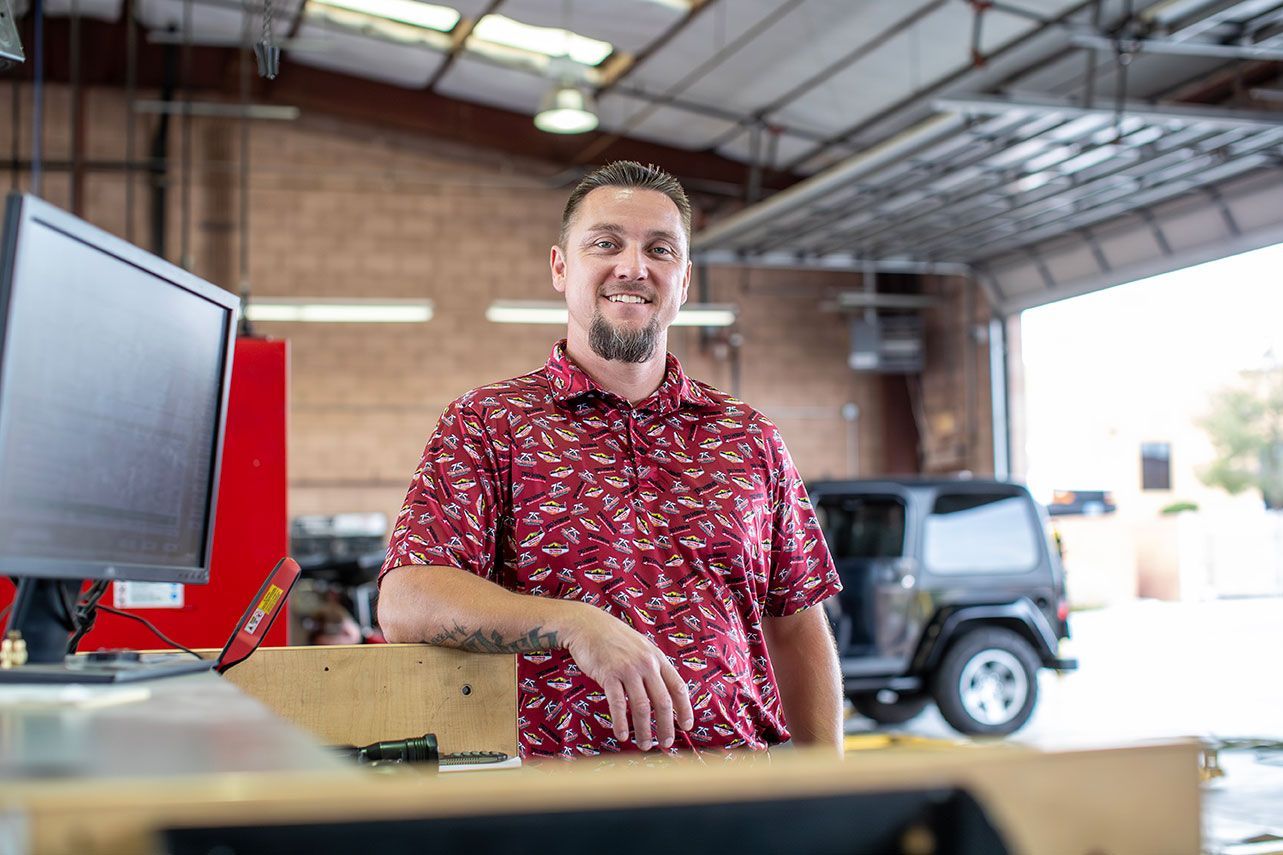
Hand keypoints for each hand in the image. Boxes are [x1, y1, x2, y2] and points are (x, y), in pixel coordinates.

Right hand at [560, 602, 694, 750]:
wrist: (587, 624)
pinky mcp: (609, 674)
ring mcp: (628, 669)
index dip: (684, 709)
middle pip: (663, 701)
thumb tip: (662, 691)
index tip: (686, 726)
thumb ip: (652, 666)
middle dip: (666, 726)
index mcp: (657, 658)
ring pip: (642, 707)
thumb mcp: (641, 647)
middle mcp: (646, 664)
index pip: (678, 687)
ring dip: (644, 730)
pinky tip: (622, 735)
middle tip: (666, 744)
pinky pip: (618, 704)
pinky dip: (621, 723)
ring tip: (644, 745)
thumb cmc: (614, 638)